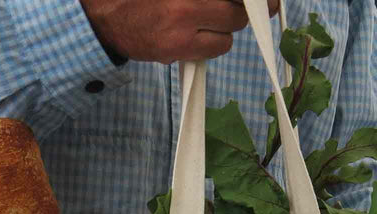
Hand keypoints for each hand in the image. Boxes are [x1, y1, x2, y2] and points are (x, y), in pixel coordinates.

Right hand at [80, 0, 278, 62]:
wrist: (108, 15)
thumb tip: (239, 1)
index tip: (268, 1)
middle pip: (238, 7)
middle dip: (241, 8)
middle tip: (234, 8)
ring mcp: (183, 19)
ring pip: (232, 28)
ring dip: (227, 25)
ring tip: (206, 19)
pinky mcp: (178, 46)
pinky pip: (217, 47)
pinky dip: (215, 42)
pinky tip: (198, 35)